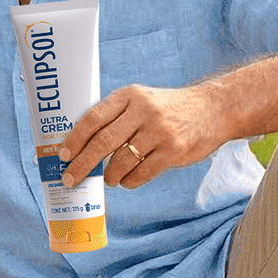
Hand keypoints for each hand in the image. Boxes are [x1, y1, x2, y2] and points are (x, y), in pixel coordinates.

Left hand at [59, 81, 226, 189]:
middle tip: (70, 178)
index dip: (75, 138)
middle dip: (82, 164)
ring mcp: (159, 131)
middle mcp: (143, 111)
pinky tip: (126, 180)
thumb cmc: (168, 109)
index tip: (63, 155)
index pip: (93, 118)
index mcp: (129, 96)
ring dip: (109, 175)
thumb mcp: (141, 100)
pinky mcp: (174, 151)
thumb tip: (81, 144)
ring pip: (122, 161)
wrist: (214, 110)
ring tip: (107, 179)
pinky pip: (142, 173)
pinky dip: (129, 181)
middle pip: (103, 142)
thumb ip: (116, 116)